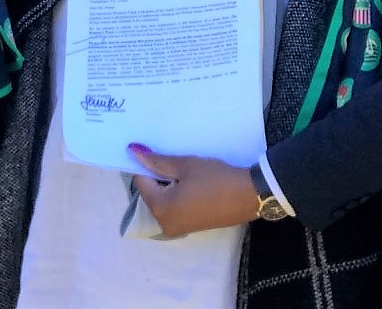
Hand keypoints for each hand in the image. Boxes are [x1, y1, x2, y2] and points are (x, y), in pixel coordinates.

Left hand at [129, 144, 260, 236]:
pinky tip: (193, 186)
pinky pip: (174, 209)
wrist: (248, 196)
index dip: (149, 166)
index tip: (163, 155)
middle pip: (151, 194)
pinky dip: (178, 197)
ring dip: (169, 187)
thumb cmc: (214, 178)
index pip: (141, 182)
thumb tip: (133, 151)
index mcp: (160, 208)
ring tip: (187, 173)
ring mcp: (177, 229)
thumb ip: (157, 161)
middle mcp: (164, 223)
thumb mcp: (185, 166)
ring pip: (163, 201)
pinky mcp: (189, 229)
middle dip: (159, 178)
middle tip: (178, 164)